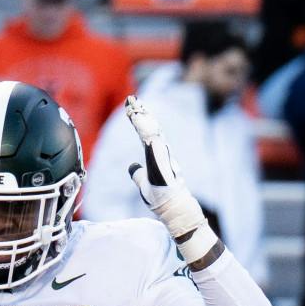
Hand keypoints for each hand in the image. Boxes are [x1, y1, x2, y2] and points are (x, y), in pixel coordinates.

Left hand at [125, 96, 218, 266]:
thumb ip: (138, 174)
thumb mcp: (143, 183)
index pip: (147, 134)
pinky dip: (142, 125)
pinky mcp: (159, 155)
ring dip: (141, 115)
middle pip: (150, 126)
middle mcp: (160, 150)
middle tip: (132, 99)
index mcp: (156, 154)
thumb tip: (132, 167)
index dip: (140, 122)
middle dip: (141, 112)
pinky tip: (135, 116)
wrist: (172, 205)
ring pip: (150, 128)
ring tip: (132, 103)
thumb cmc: (160, 197)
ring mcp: (161, 151)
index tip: (133, 110)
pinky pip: (149, 136)